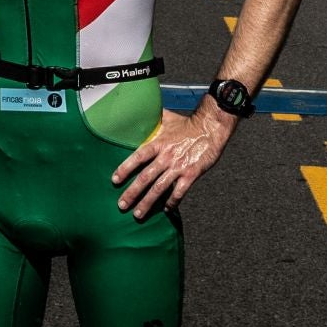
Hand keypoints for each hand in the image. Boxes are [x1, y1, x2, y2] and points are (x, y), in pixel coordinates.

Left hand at [112, 108, 229, 218]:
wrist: (211, 127)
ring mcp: (179, 166)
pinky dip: (172, 202)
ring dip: (147, 202)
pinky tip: (166, 209)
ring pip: (159, 188)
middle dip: (132, 193)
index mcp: (159, 143)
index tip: (114, 180)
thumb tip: (140, 112)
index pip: (138, 157)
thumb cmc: (188, 123)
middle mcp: (166, 156)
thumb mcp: (167, 119)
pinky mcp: (192, 174)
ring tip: (138, 214)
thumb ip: (153, 121)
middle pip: (145, 177)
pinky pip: (179, 192)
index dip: (125, 168)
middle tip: (121, 205)